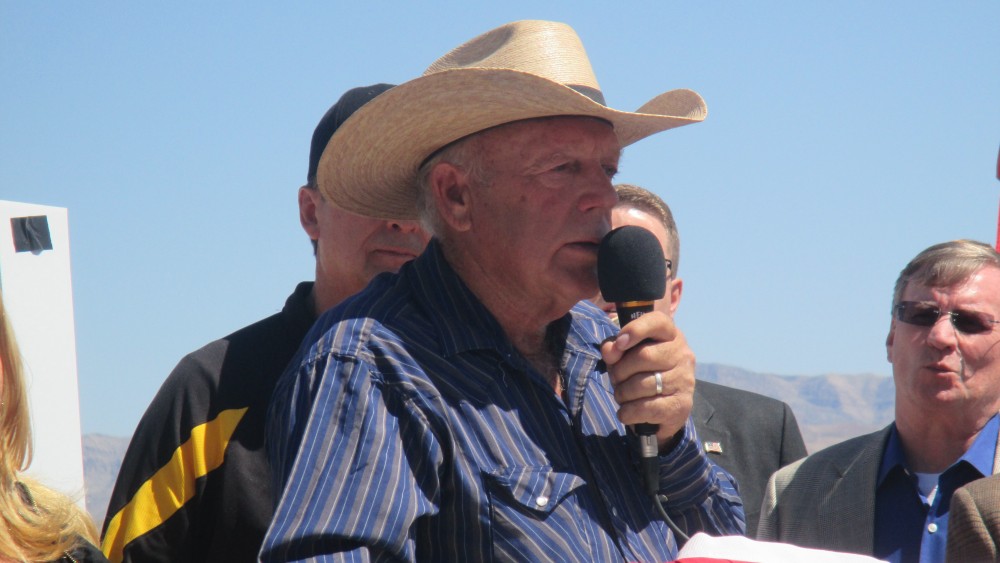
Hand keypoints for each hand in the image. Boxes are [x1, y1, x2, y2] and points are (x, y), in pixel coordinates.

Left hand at [600, 311, 694, 449]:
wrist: (663, 408)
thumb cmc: (642, 373)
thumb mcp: (625, 356)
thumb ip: (615, 348)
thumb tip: (610, 350)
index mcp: (670, 335)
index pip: (657, 322)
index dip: (635, 330)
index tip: (619, 342)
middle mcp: (682, 354)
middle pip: (644, 356)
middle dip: (620, 370)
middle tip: (616, 379)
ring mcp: (685, 380)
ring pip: (643, 385)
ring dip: (622, 393)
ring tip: (622, 396)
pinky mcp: (682, 404)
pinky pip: (647, 408)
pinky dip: (628, 412)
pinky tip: (625, 412)